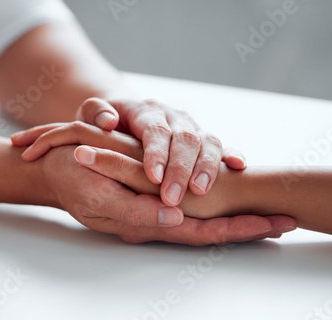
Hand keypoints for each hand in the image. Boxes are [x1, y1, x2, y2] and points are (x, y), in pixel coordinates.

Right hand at [39, 145, 292, 245]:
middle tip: (287, 223)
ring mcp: (158, 208)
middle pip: (212, 231)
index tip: (274, 225)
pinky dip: (217, 206)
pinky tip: (235, 202)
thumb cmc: (74, 177)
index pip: (202, 234)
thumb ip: (137, 213)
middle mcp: (158, 219)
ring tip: (273, 216)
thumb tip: (177, 220)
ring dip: (239, 218)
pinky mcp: (155, 193)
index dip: (238, 230)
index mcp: (146, 224)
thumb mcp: (99, 194)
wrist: (56, 166)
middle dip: (250, 227)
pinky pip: (192, 206)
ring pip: (205, 219)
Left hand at [75, 98, 246, 205]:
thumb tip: (108, 121)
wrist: (128, 116)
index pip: (155, 130)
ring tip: (200, 191)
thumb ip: (95, 114)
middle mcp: (173, 117)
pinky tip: (238, 166)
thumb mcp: (92, 115)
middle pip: (185, 138)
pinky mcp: (204, 140)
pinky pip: (222, 145)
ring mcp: (192, 128)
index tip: (153, 177)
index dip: (156, 153)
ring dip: (206, 167)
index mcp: (147, 111)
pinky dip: (232, 153)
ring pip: (207, 141)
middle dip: (181, 168)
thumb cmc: (107, 124)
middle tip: (173, 196)